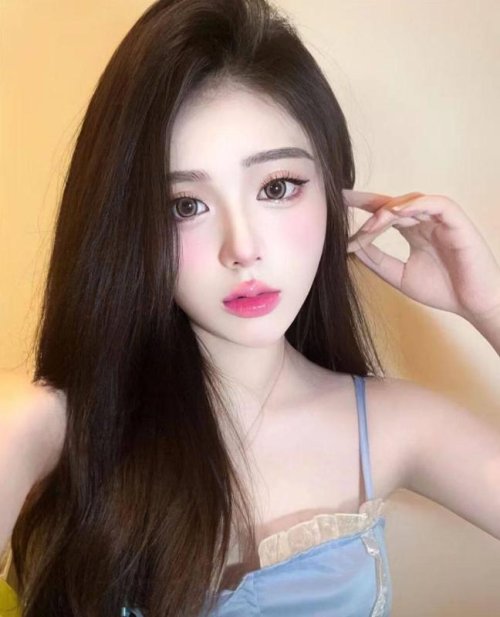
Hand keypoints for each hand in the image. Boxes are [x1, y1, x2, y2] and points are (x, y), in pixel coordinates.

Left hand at [343, 190, 499, 323]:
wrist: (473, 304)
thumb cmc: (443, 290)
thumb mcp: (399, 275)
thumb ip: (376, 260)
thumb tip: (350, 247)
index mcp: (413, 231)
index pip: (384, 211)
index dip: (363, 204)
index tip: (339, 200)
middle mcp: (425, 221)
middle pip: (393, 202)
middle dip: (368, 204)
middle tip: (344, 207)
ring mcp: (441, 219)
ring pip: (411, 201)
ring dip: (387, 211)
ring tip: (371, 225)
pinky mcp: (457, 221)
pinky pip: (436, 204)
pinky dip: (416, 205)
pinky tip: (395, 214)